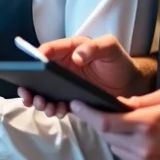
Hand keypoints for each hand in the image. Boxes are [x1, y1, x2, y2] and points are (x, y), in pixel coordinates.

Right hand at [17, 35, 140, 117]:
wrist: (131, 85)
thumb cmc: (119, 62)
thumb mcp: (110, 48)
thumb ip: (94, 48)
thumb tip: (76, 57)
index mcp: (70, 49)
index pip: (49, 50)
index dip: (37, 57)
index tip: (31, 67)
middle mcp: (64, 66)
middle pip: (40, 73)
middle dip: (31, 84)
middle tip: (29, 94)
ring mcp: (66, 84)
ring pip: (45, 91)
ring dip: (41, 100)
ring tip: (45, 106)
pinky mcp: (71, 99)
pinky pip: (57, 104)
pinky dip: (54, 109)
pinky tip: (58, 111)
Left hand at [68, 85, 159, 159]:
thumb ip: (140, 101)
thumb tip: (118, 104)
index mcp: (147, 124)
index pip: (105, 122)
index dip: (86, 113)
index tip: (76, 104)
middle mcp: (144, 147)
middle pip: (107, 136)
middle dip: (100, 123)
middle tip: (99, 111)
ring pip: (116, 149)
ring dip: (113, 136)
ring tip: (123, 125)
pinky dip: (125, 148)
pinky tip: (136, 139)